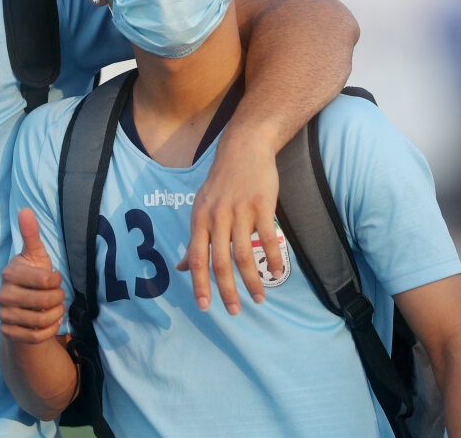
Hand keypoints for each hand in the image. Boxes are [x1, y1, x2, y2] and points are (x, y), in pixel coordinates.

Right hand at [0, 209, 66, 343]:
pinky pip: (36, 337)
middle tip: (56, 295)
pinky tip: (50, 322)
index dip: (57, 280)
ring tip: (54, 309)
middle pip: (45, 302)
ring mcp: (3, 315)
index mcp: (10, 272)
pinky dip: (49, 330)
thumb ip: (31, 234)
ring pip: (41, 320)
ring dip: (55, 315)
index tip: (55, 278)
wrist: (23, 307)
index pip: (46, 280)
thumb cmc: (33, 276)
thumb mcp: (35, 255)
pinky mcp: (8, 333)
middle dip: (58, 299)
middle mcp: (2, 294)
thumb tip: (25, 210)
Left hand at [177, 131, 281, 314]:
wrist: (244, 149)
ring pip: (245, 254)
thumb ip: (195, 240)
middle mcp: (217, 217)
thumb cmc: (221, 182)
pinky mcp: (262, 205)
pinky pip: (268, 237)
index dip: (200, 284)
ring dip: (252, 280)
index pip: (197, 258)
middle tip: (234, 311)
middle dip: (227, 290)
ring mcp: (240, 211)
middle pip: (220, 261)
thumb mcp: (201, 208)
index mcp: (200, 219)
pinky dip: (273, 258)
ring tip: (259, 298)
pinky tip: (277, 272)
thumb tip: (182, 268)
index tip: (204, 307)